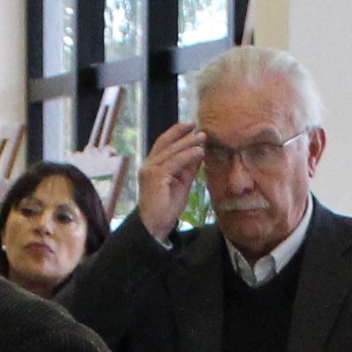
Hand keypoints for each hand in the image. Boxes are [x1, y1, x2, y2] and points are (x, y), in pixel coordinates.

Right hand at [135, 121, 203, 241]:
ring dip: (188, 142)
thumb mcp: (181, 184)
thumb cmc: (166, 208)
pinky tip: (199, 152)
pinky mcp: (156, 177)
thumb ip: (188, 168)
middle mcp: (148, 165)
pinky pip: (174, 162)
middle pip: (165, 142)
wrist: (155, 226)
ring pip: (171, 151)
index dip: (176, 133)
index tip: (190, 126)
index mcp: (152, 166)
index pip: (163, 144)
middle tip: (197, 126)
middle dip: (181, 132)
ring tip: (202, 137)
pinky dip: (187, 155)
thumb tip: (199, 153)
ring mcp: (150, 170)